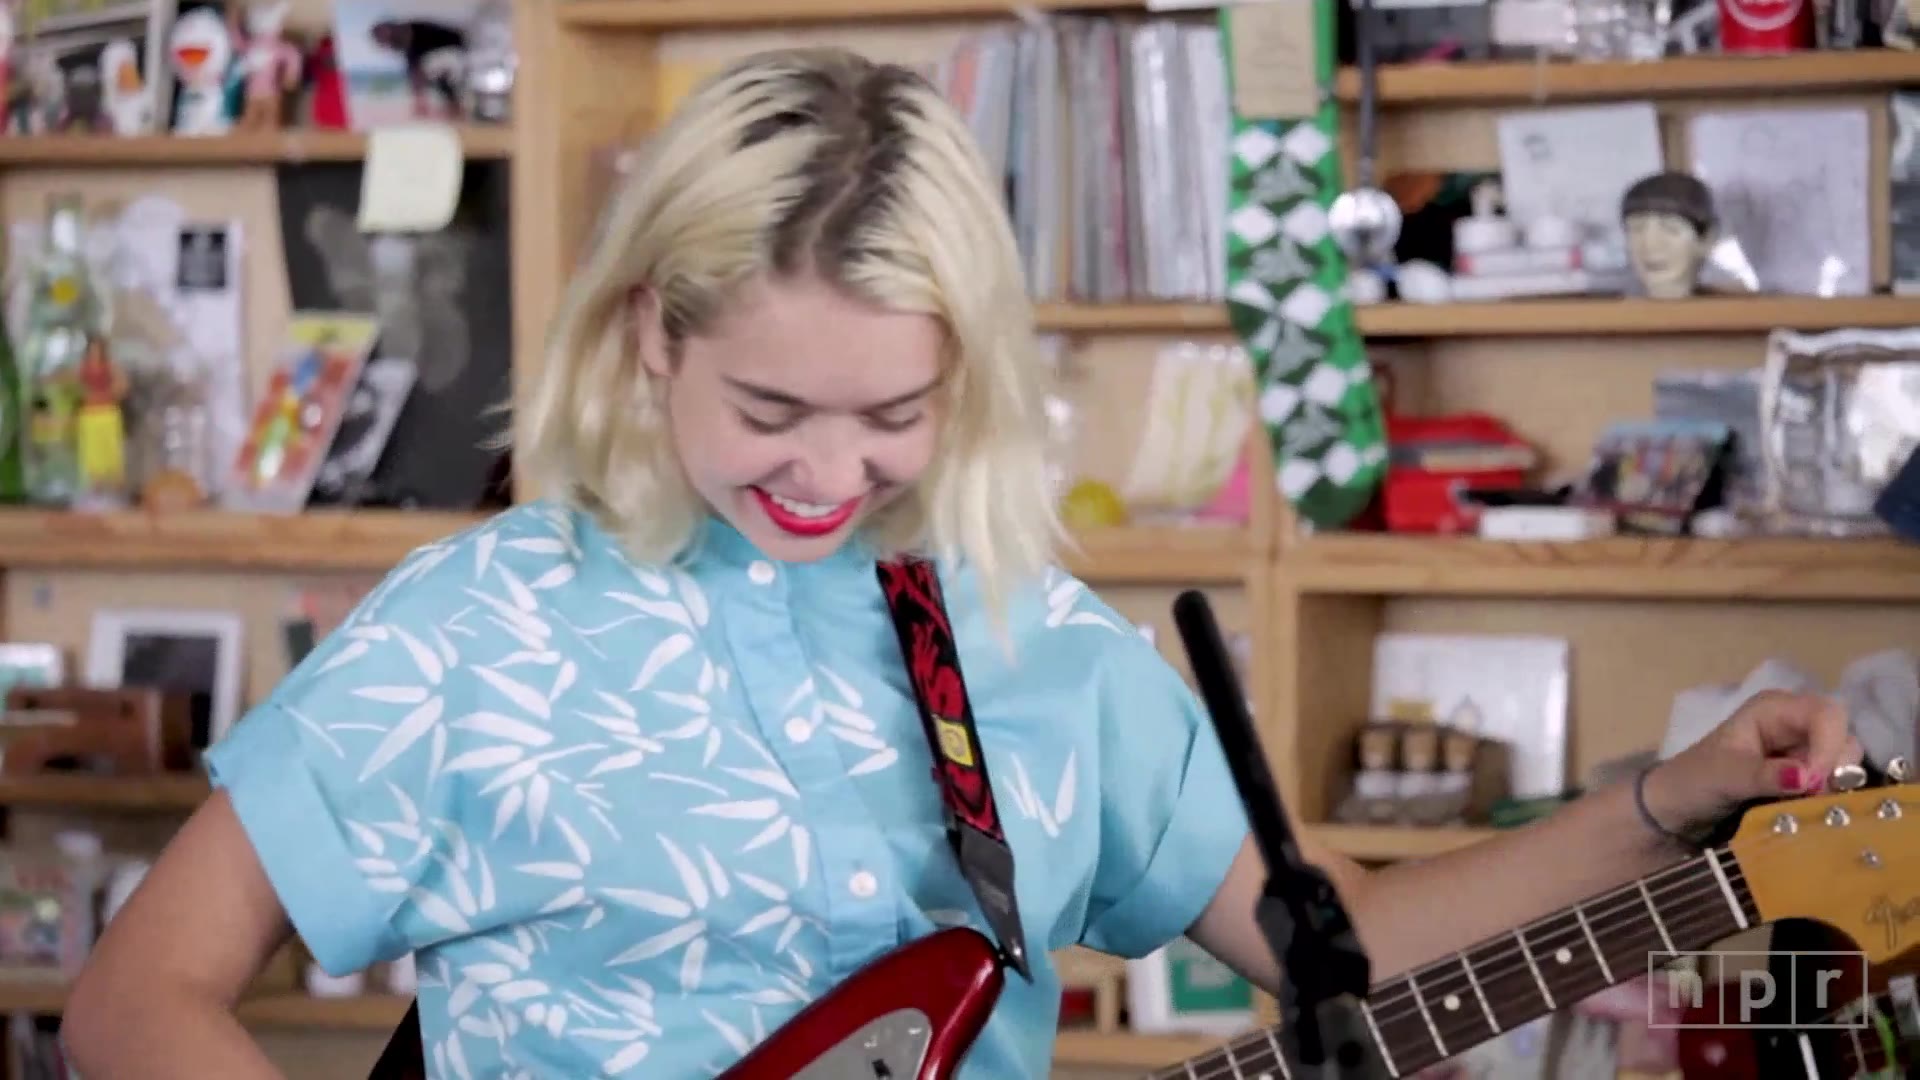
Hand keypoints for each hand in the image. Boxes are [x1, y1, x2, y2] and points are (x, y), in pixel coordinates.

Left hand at [1641, 689, 1859, 843]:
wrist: (1676, 809)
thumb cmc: (1692, 781)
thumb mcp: (1724, 777)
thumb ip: (1764, 775)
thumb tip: (1807, 777)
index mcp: (1773, 709)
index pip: (1826, 713)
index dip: (1829, 745)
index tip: (1815, 782)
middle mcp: (1793, 724)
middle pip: (1843, 736)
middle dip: (1836, 768)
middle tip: (1815, 797)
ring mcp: (1802, 751)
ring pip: (1844, 762)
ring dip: (1834, 786)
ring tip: (1807, 805)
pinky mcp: (1805, 778)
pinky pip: (1834, 784)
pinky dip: (1830, 798)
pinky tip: (1809, 811)